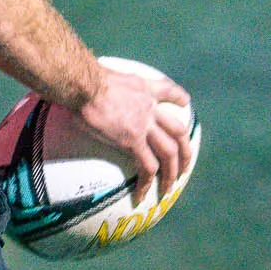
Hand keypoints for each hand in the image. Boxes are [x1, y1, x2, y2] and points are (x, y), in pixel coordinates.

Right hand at [74, 62, 193, 204]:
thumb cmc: (87, 80)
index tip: (184, 105)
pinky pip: (146, 166)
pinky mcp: (132, 141)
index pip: (170, 92)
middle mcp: (151, 108)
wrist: (85, 85)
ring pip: (168, 152)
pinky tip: (142, 195)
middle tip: (184, 165)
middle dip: (184, 150)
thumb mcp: (109, 74)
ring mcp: (144, 126)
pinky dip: (147, 182)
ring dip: (171, 172)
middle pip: (178, 131)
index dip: (179, 100)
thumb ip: (113, 82)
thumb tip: (93, 86)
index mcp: (146, 89)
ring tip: (168, 188)